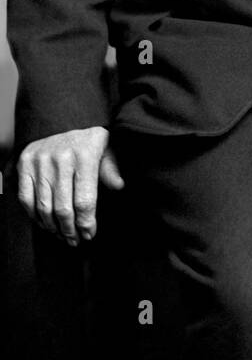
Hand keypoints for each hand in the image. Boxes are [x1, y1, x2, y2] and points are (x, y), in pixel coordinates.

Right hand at [17, 127, 124, 246]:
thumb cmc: (89, 141)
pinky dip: (34, 216)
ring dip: (53, 227)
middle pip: (63, 208)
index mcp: (86, 154)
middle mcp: (62, 158)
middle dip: (70, 230)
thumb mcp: (107, 149)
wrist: (62, 118)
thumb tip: (119, 186)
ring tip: (62, 235)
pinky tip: (45, 223)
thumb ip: (111, 169)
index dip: (86, 223)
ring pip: (43, 207)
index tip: (89, 234)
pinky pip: (26, 198)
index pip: (85, 200)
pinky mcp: (25, 163)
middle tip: (75, 240)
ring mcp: (41, 161)